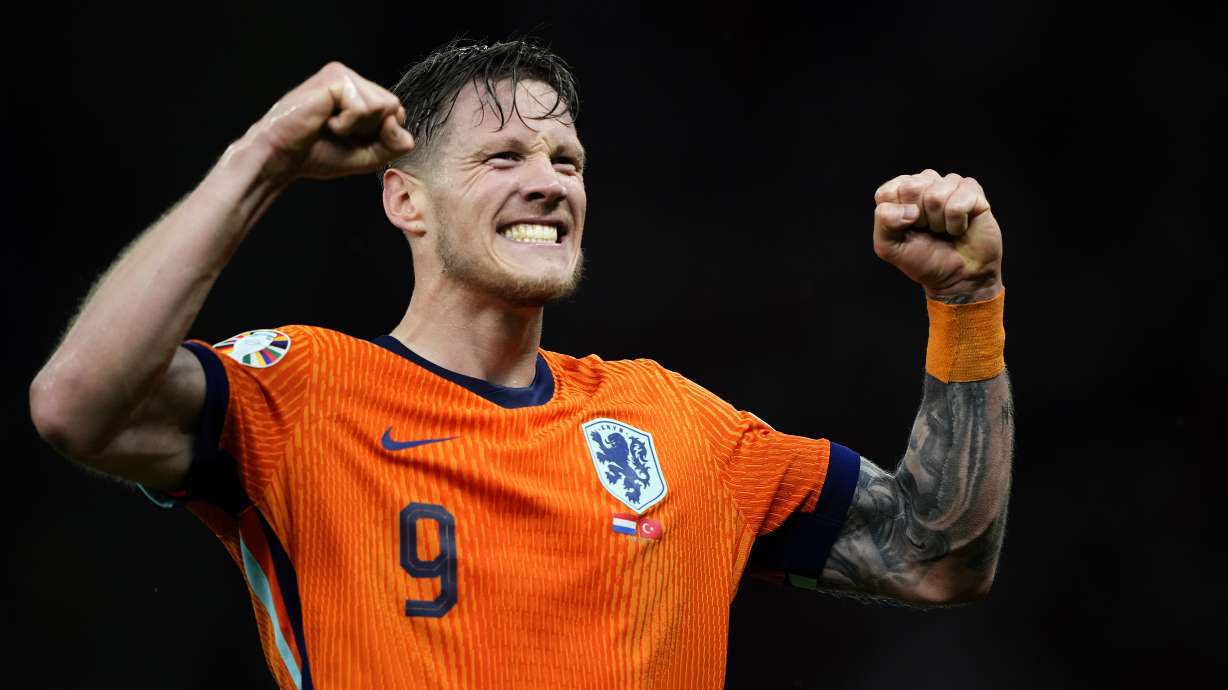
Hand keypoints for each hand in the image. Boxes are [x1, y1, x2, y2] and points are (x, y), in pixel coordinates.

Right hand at [239, 62, 414, 182]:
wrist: (282, 157)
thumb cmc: (318, 154)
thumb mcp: (368, 156)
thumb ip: (393, 144)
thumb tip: (399, 125)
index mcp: (361, 94)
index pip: (396, 113)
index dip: (382, 135)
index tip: (352, 140)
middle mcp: (354, 80)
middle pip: (393, 108)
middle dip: (371, 131)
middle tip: (338, 132)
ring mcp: (344, 75)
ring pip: (382, 107)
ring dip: (356, 127)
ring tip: (330, 125)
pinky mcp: (336, 77)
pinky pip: (363, 108)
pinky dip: (345, 124)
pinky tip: (324, 120)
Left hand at [873, 169, 1003, 300]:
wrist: (959, 276)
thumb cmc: (924, 259)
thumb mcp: (889, 247)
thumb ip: (884, 222)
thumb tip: (909, 209)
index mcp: (899, 191)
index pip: (887, 192)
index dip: (896, 217)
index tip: (907, 229)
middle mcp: (924, 182)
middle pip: (911, 189)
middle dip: (919, 218)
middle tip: (928, 229)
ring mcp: (949, 183)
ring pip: (936, 196)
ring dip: (939, 223)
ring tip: (944, 229)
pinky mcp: (972, 190)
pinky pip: (958, 204)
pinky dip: (957, 224)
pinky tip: (959, 227)